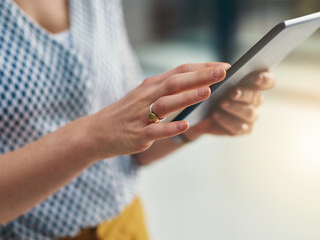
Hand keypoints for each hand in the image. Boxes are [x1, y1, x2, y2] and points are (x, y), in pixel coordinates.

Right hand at [80, 63, 229, 159]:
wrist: (96, 132)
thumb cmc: (125, 114)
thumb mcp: (144, 97)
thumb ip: (168, 92)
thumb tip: (197, 87)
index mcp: (150, 86)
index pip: (179, 71)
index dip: (202, 67)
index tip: (223, 66)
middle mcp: (146, 97)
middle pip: (174, 83)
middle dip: (199, 76)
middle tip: (222, 72)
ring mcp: (141, 116)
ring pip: (166, 104)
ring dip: (187, 97)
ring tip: (208, 92)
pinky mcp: (137, 135)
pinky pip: (155, 130)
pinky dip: (170, 127)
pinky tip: (185, 125)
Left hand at [184, 71, 275, 139]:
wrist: (197, 112)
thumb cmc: (208, 90)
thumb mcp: (209, 78)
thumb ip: (217, 71)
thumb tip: (224, 68)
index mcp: (253, 84)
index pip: (268, 81)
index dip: (265, 79)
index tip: (256, 78)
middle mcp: (255, 100)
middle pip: (256, 97)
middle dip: (244, 94)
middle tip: (232, 92)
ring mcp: (250, 116)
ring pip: (249, 113)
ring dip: (235, 108)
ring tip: (221, 103)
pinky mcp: (242, 129)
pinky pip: (238, 127)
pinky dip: (227, 121)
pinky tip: (216, 114)